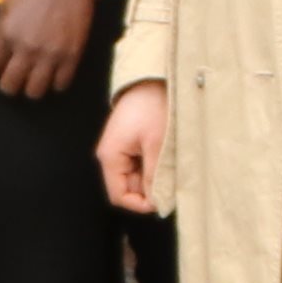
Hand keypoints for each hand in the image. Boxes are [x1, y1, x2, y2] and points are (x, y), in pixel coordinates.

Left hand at [0, 0, 97, 102]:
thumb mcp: (7, 5)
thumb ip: (0, 31)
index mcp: (7, 35)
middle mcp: (26, 49)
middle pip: (11, 86)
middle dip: (9, 87)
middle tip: (14, 82)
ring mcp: (50, 54)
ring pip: (35, 92)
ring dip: (32, 89)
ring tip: (34, 81)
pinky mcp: (71, 56)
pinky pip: (61, 85)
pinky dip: (56, 84)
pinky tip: (54, 76)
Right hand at [97, 82, 170, 215]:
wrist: (152, 78)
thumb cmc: (152, 106)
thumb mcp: (156, 144)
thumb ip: (154, 176)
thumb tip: (156, 201)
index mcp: (110, 156)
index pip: (119, 196)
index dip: (140, 204)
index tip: (162, 200)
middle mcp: (110, 155)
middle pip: (128, 187)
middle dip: (149, 188)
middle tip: (171, 177)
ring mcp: (119, 148)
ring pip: (136, 176)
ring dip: (153, 175)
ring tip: (169, 161)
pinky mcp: (129, 142)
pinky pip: (139, 163)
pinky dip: (153, 164)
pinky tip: (164, 154)